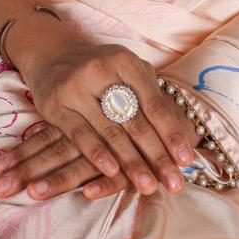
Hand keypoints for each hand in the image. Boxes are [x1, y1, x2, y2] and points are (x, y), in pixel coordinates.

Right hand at [0, 15, 198, 198]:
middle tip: (175, 183)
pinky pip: (80, 134)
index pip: (153, 104)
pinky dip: (97, 155)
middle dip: (157, 155)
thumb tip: (176, 135)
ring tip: (149, 186)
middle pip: (135, 120)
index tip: (187, 160)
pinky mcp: (55, 105)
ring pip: (110, 131)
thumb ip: (148, 93)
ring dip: (132, 162)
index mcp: (125, 61)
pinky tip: (113, 172)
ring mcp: (76, 88)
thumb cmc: (100, 67)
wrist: (52, 53)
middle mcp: (101, 71)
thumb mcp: (126, 68)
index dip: (171, 133)